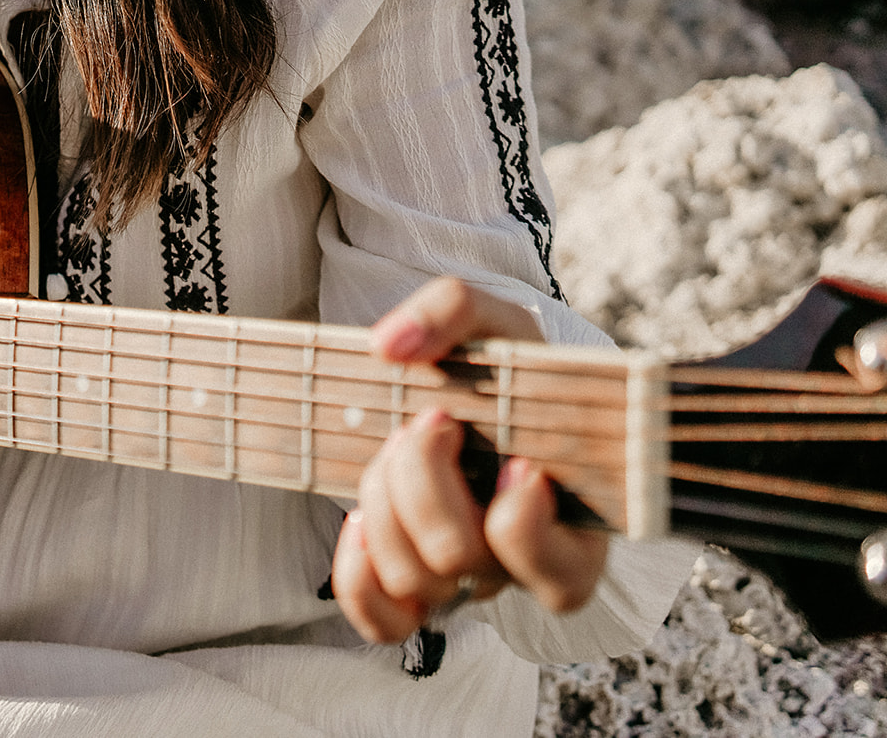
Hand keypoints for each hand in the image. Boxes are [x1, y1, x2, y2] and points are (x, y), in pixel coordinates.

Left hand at [330, 277, 608, 642]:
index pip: (560, 572)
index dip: (523, 520)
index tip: (515, 457)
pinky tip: (357, 520)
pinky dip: (356, 576)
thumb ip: (453, 310)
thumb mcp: (497, 320)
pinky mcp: (417, 590)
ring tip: (395, 448)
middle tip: (430, 423)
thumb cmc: (502, 366)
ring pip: (416, 582)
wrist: (478, 390)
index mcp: (576, 519)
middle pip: (460, 559)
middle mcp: (523, 564)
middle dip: (424, 481)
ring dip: (386, 504)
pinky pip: (382, 621)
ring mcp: (466, 580)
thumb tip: (391, 345)